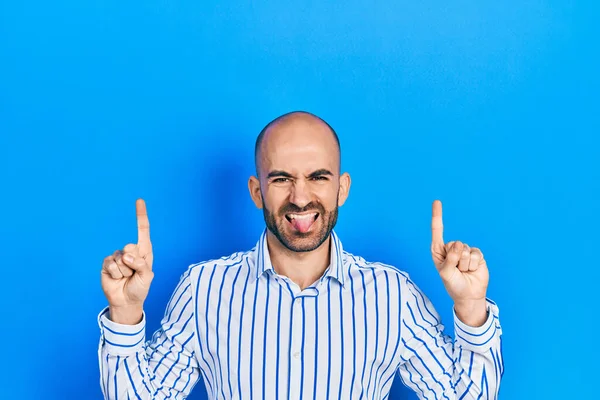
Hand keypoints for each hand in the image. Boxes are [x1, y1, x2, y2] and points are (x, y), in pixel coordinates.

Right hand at [101, 199, 153, 323]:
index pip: (142, 230)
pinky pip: (110, 264)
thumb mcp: (147, 277)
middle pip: (130, 247)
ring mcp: (118, 257)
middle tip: (133, 274)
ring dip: (124, 271)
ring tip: (126, 278)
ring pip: (120, 259)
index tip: (139, 200)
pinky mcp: (107, 263)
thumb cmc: (140, 288)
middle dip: (133, 263)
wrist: (126, 301)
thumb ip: (141, 264)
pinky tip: (117, 278)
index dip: (141, 215)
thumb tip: (127, 256)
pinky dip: (115, 273)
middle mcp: (131, 251)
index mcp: (144, 251)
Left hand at [431, 200, 488, 324]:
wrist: (469, 294)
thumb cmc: (453, 284)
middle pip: (455, 244)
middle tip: (457, 270)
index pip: (437, 231)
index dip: (438, 216)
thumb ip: (450, 259)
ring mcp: (464, 251)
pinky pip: (476, 254)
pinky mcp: (476, 254)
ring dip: (465, 264)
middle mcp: (451, 248)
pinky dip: (474, 264)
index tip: (437, 201)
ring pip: (466, 250)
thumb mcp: (446, 273)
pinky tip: (472, 270)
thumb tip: (458, 245)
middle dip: (456, 259)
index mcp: (438, 251)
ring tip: (464, 272)